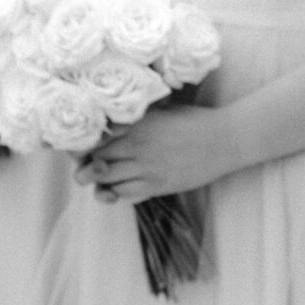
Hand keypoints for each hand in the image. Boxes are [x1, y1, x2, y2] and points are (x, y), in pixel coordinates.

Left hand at [77, 100, 240, 201]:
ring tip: (97, 179)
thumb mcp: (164, 110)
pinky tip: (115, 190)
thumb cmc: (195, 122)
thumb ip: (138, 118)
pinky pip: (125, 194)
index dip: (83, 145)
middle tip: (84, 167)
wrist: (225, 140)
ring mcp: (147, 168)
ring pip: (107, 180)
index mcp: (138, 124)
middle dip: (86, 166)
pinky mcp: (157, 185)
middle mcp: (138, 145)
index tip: (79, 148)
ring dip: (97, 182)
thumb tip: (113, 122)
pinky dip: (115, 194)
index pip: (97, 137)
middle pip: (97, 160)